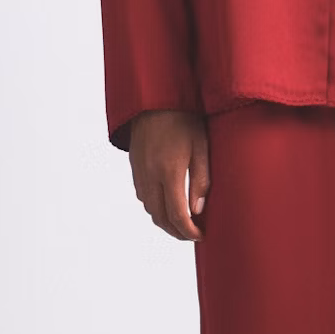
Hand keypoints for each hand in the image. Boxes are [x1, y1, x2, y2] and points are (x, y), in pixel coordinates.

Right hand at [127, 109, 211, 239]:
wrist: (154, 98)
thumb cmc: (183, 119)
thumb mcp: (201, 147)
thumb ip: (200, 180)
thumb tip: (198, 210)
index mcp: (168, 172)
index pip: (177, 215)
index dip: (189, 231)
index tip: (200, 235)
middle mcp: (149, 176)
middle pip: (160, 218)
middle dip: (176, 232)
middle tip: (192, 234)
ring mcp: (139, 172)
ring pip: (149, 209)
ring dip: (164, 221)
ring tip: (182, 222)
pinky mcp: (134, 167)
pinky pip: (142, 196)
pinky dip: (155, 207)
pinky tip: (167, 203)